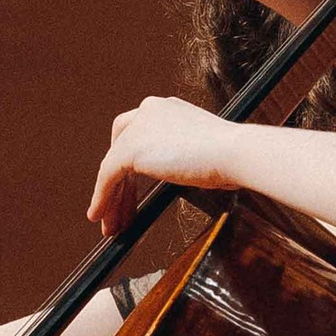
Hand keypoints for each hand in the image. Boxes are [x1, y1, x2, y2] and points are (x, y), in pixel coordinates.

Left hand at [88, 96, 243, 235]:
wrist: (235, 153)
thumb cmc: (231, 157)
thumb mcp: (202, 151)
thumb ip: (184, 155)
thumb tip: (182, 172)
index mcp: (166, 110)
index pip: (138, 137)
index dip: (131, 168)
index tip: (132, 192)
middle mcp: (148, 111)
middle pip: (121, 150)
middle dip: (119, 186)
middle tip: (119, 212)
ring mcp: (137, 127)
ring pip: (112, 167)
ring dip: (110, 198)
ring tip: (111, 225)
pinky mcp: (129, 148)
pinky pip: (107, 176)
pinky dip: (102, 197)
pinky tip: (100, 216)